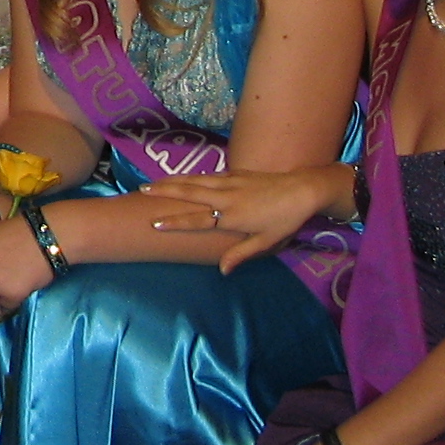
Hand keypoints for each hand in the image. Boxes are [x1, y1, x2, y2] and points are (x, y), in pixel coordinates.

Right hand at [152, 165, 344, 271]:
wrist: (303, 190)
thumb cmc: (285, 221)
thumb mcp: (266, 242)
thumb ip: (241, 254)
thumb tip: (222, 270)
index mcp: (232, 217)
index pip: (197, 219)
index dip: (175, 221)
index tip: (154, 223)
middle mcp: (226, 197)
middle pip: (189, 193)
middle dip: (164, 192)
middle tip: (141, 190)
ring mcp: (229, 182)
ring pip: (194, 181)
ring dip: (172, 181)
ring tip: (152, 183)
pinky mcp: (235, 173)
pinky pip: (206, 175)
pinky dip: (189, 176)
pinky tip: (181, 177)